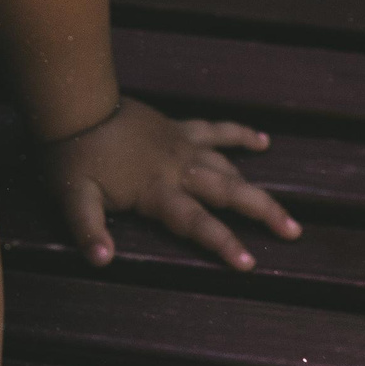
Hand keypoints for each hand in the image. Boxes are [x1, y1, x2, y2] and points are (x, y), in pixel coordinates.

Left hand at [44, 100, 299, 270]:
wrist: (75, 103)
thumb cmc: (71, 155)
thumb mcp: (72, 197)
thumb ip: (88, 230)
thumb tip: (101, 261)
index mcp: (157, 190)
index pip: (196, 222)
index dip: (222, 242)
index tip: (249, 262)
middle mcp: (178, 169)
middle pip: (229, 192)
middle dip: (262, 213)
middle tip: (293, 233)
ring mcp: (182, 145)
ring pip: (230, 167)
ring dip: (257, 188)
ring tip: (285, 212)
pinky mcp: (178, 128)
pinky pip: (216, 130)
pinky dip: (239, 134)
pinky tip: (263, 140)